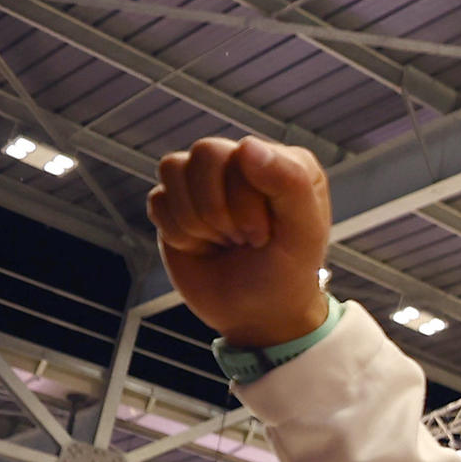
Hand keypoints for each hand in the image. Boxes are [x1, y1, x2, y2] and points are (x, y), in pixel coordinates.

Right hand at [146, 137, 332, 347]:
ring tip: (225, 241)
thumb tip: (247, 146)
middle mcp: (247, 161)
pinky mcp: (177, 202)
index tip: (266, 236)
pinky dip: (178, 233)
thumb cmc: (287, 275)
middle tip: (243, 240)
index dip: (245, 200)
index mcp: (287, 162)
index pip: (244, 153)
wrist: (257, 316)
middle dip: (219, 209)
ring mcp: (208, 180)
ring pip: (173, 168)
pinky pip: (158, 199)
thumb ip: (291, 184)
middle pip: (205, 152)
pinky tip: (202, 246)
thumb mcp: (303, 235)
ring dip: (197, 220)